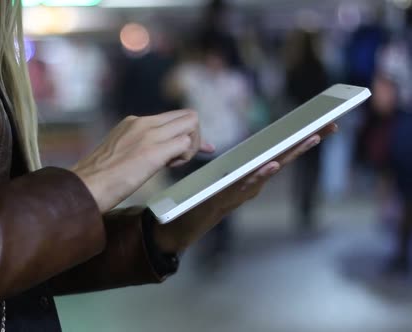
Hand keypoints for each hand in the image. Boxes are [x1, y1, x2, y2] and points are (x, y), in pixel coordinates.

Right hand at [72, 110, 214, 212]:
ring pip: (191, 123)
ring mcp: (149, 134)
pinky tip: (170, 167)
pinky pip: (186, 143)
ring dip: (191, 146)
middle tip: (181, 159)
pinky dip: (186, 156)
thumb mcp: (118, 153)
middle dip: (193, 137)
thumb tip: (157, 156)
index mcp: (132, 122)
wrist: (84, 186)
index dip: (184, 133)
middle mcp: (142, 122)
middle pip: (187, 116)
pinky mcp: (153, 150)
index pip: (171, 118)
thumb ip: (138, 148)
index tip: (186, 151)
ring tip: (172, 164)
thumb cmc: (97, 179)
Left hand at [153, 124, 337, 252]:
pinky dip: (262, 174)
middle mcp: (255, 183)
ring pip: (271, 169)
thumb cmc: (208, 197)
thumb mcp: (229, 178)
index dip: (301, 138)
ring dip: (291, 154)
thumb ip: (245, 168)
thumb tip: (262, 154)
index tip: (324, 123)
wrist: (185, 221)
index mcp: (254, 174)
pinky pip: (248, 183)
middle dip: (307, 142)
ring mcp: (245, 190)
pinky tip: (273, 164)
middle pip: (284, 158)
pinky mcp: (230, 197)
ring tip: (310, 138)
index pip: (281, 152)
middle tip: (330, 126)